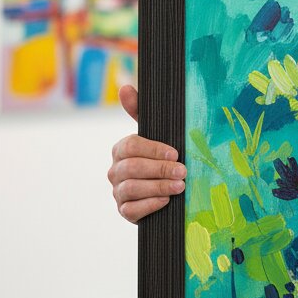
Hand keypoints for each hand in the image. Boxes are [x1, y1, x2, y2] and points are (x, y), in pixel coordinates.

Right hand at [108, 84, 185, 222]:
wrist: (167, 189)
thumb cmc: (162, 157)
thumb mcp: (158, 134)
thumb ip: (140, 112)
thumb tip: (124, 87)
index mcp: (121, 149)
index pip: (131, 145)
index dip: (153, 149)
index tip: (175, 152)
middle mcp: (115, 170)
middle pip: (132, 168)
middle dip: (160, 169)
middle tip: (183, 171)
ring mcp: (118, 192)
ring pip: (131, 189)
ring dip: (158, 187)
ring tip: (180, 186)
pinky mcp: (124, 211)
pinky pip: (131, 210)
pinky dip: (150, 205)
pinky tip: (166, 201)